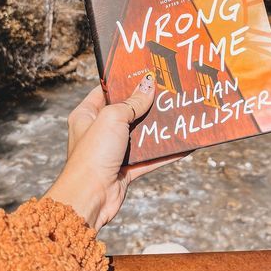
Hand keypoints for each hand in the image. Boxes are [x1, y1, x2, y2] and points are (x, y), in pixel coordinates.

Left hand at [44, 72, 184, 229]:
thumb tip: (148, 85)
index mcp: (86, 115)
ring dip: (158, 128)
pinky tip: (184, 145)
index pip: (106, 90)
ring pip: (140, 135)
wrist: (90, 198)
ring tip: (178, 114)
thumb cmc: (93, 154)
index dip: (124, 81)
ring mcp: (113, 151)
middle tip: (167, 91)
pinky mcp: (126, 169)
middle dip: (146, 104)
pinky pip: (150, 158)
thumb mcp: (113, 118)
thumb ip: (133, 102)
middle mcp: (99, 131)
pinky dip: (166, 152)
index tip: (144, 72)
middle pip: (127, 112)